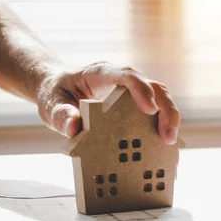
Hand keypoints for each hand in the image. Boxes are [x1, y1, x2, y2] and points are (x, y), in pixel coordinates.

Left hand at [37, 62, 180, 143]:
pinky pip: (156, 111)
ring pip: (161, 98)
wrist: (57, 89)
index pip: (127, 75)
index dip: (142, 90)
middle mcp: (122, 79)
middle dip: (166, 110)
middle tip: (168, 137)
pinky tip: (165, 147)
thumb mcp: (50, 104)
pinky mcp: (135, 104)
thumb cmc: (56, 94)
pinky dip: (163, 127)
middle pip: (154, 87)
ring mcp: (132, 91)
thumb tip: (74, 128)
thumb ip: (60, 115)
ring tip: (170, 143)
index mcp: (101, 73)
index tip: (150, 110)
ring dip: (170, 119)